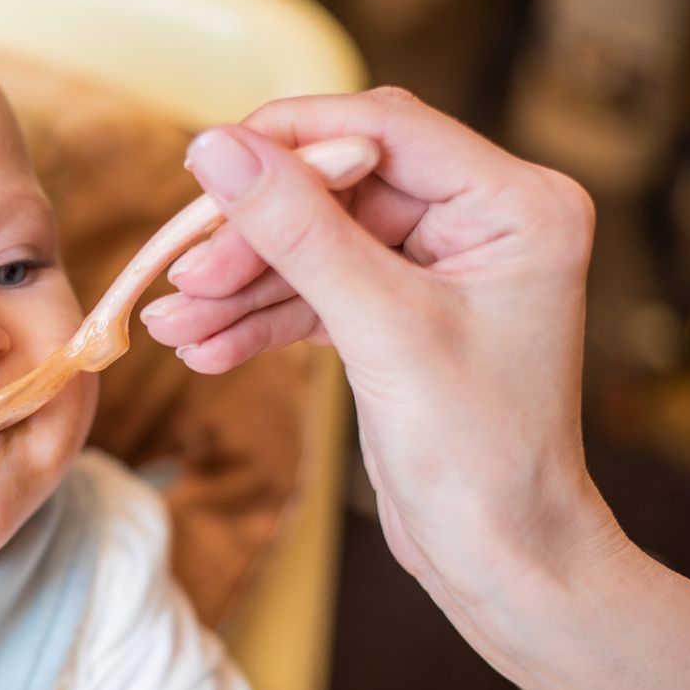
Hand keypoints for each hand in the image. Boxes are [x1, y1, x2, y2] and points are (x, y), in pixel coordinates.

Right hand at [141, 88, 626, 618]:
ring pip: (315, 246)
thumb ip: (297, 232)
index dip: (289, 140)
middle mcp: (481, 223)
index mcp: (514, 205)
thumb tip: (218, 150)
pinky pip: (316, 294)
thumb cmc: (480, 456)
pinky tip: (207, 349)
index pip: (383, 130)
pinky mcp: (398, 313)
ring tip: (175, 323)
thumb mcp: (383, 331)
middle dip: (253, 238)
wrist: (499, 560)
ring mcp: (436, 268)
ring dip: (241, 287)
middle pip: (335, 192)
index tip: (206, 165)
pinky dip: (261, 321)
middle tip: (182, 275)